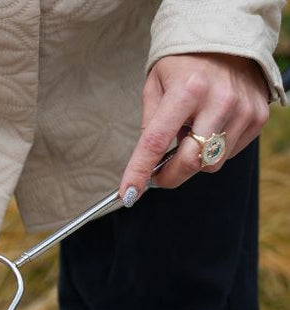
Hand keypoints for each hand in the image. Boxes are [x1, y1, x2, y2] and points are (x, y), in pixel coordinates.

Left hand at [120, 54, 269, 200]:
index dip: (140, 171)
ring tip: (190, 134)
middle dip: (169, 177)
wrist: (228, 39)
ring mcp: (243, 110)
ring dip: (193, 160)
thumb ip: (150, 125)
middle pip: (190, 162)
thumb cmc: (185, 65)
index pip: (157, 141)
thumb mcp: (155, 86)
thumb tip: (146, 165)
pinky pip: (229, 154)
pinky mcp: (258, 117)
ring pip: (211, 164)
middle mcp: (219, 100)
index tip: (129, 193)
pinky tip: (210, 128)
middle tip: (157, 175)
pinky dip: (213, 150)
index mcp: (187, 89)